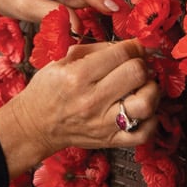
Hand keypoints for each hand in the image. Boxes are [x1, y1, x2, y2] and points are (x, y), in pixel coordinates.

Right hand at [0, 40, 160, 177]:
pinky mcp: (110, 140)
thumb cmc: (48, 90)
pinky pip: (144, 133)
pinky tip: (142, 109)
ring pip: (146, 103)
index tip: (133, 47)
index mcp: (77, 76)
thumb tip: (128, 45)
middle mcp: (91, 100)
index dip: (133, 46)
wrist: (35, 125)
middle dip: (141, 64)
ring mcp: (102, 123)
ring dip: (151, 90)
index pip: (121, 54)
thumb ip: (95, 49)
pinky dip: (151, 120)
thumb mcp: (61, 60)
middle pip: (137, 74)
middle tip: (137, 65)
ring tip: (143, 86)